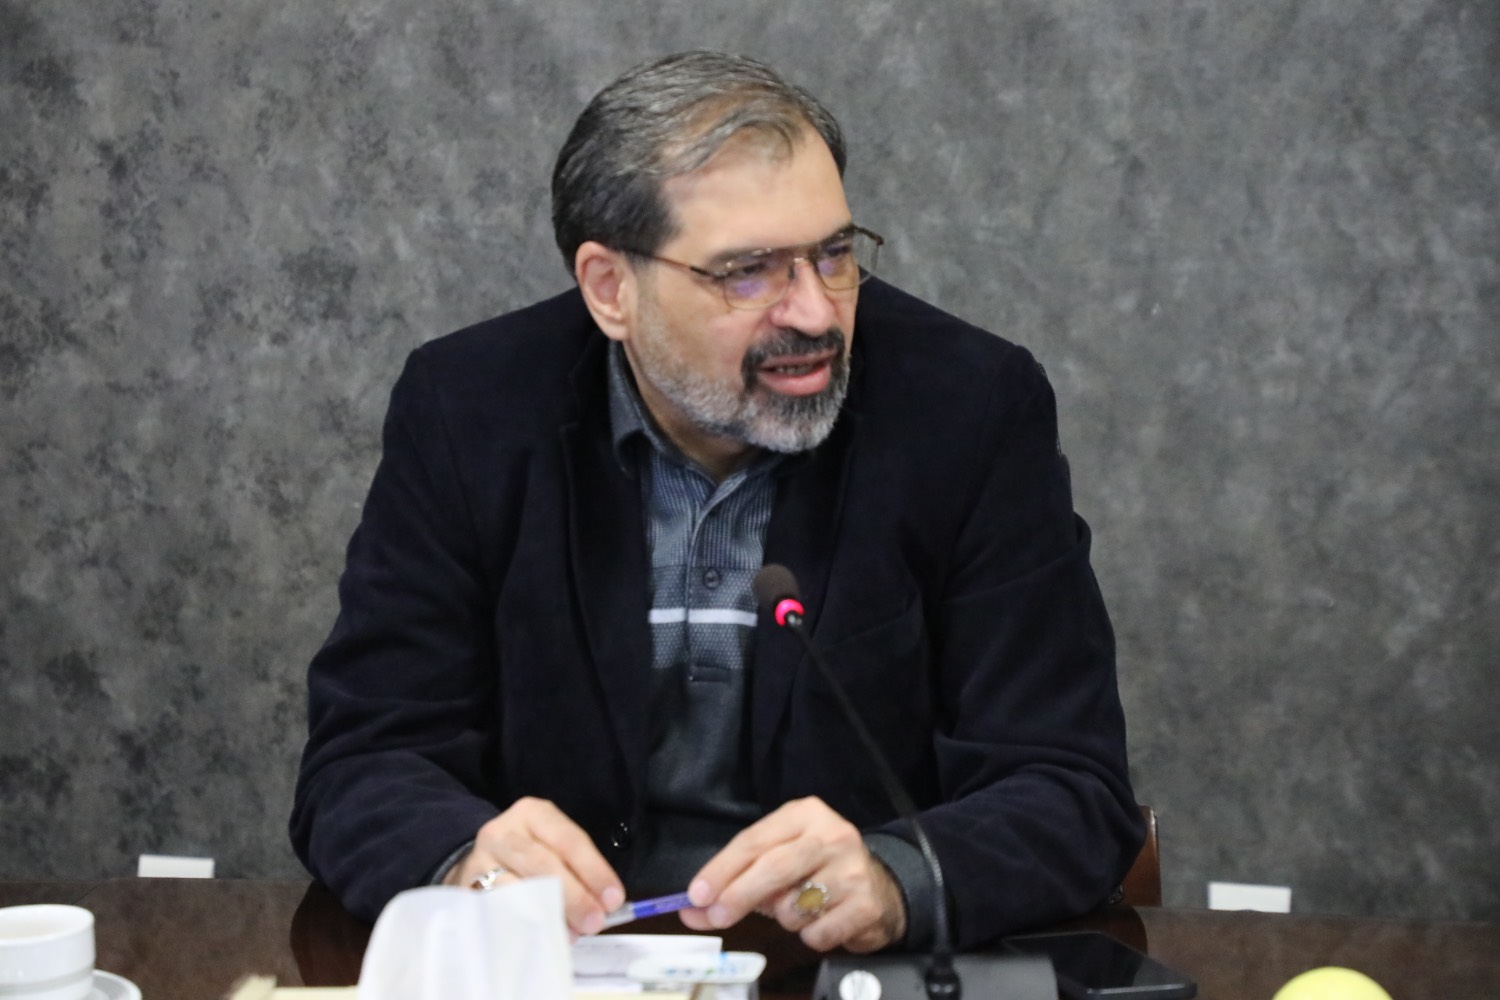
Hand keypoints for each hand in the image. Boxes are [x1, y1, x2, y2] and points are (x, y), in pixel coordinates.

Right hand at [441, 797, 624, 936]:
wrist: (474, 861)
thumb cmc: (527, 855)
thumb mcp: (552, 847)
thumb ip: (578, 871)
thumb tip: (603, 907)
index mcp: (533, 813)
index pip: (568, 840)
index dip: (594, 870)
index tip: (614, 899)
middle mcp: (504, 832)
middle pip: (542, 864)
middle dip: (574, 896)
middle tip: (595, 921)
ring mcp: (480, 861)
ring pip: (518, 890)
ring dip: (550, 916)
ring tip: (573, 933)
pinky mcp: (466, 890)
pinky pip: (499, 912)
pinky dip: (524, 927)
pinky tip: (542, 936)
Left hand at [679, 797, 906, 952]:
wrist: (882, 888)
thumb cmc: (818, 870)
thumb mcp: (778, 862)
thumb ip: (734, 883)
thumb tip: (692, 910)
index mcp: (805, 813)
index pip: (754, 840)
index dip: (722, 869)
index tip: (697, 895)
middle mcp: (832, 834)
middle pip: (774, 866)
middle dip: (738, 894)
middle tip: (716, 917)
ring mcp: (852, 868)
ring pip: (793, 905)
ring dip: (783, 917)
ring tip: (797, 909)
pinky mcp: (866, 903)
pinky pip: (818, 932)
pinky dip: (809, 935)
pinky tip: (822, 921)